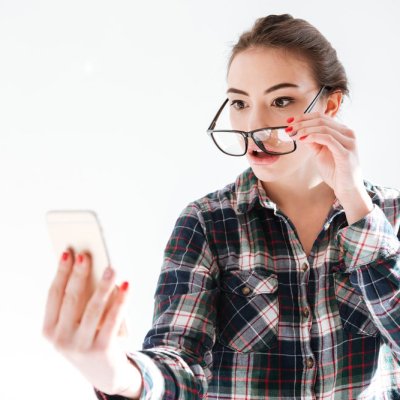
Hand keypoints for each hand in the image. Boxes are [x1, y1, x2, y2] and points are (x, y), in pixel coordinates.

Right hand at [42, 248, 139, 395]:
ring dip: (103, 285)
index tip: (67, 252)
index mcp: (49, 330)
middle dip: (79, 273)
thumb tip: (89, 267)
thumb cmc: (89, 337)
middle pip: (71, 298)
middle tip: (87, 254)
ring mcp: (80, 346)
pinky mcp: (102, 349)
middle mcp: (61, 339)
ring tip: (111, 267)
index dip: (61, 272)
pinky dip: (121, 300)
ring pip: (93, 307)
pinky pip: (113, 319)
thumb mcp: (76, 324)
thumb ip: (78, 301)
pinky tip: (126, 285)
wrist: (105, 373)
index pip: (54, 294)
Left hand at [288, 111, 365, 200]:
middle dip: (302, 123)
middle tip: (289, 128)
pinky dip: (314, 137)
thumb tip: (299, 131)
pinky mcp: (346, 153)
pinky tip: (303, 139)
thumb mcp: (320, 153)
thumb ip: (312, 142)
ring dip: (305, 129)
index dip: (304, 117)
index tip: (289, 121)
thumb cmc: (335, 171)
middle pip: (321, 120)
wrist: (346, 188)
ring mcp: (349, 142)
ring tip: (294, 134)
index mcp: (342, 131)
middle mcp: (348, 133)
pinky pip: (328, 139)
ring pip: (324, 128)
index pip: (321, 117)